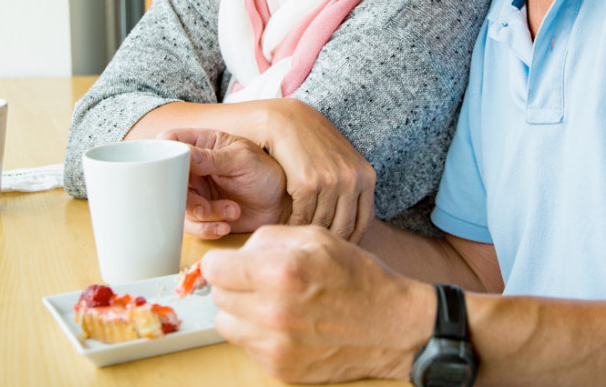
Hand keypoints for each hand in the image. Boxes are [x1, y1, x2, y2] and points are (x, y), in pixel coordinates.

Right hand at [158, 127, 290, 238]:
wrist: (282, 204)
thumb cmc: (267, 173)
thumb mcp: (242, 160)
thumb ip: (211, 158)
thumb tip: (182, 152)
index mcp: (203, 144)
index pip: (170, 141)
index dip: (164, 154)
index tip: (172, 171)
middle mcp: (196, 168)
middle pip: (168, 181)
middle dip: (186, 198)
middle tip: (205, 207)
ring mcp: (198, 192)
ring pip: (180, 207)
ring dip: (202, 216)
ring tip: (231, 212)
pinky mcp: (204, 214)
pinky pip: (193, 225)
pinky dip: (207, 228)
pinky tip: (226, 225)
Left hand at [201, 225, 431, 382]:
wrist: (392, 326)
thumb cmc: (358, 278)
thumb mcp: (317, 237)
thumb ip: (268, 239)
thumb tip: (236, 253)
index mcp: (280, 271)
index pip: (214, 268)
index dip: (222, 261)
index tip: (231, 263)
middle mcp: (273, 311)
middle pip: (217, 296)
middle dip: (234, 284)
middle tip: (260, 281)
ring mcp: (275, 345)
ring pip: (225, 324)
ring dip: (241, 312)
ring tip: (270, 303)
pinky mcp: (279, 368)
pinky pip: (246, 347)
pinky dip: (258, 334)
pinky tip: (285, 324)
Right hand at [259, 99, 376, 241]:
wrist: (285, 121)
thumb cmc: (312, 143)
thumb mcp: (342, 161)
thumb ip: (351, 187)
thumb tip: (355, 227)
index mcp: (366, 176)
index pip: (363, 222)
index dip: (351, 241)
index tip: (337, 250)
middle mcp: (352, 179)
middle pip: (343, 227)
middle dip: (329, 241)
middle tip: (315, 249)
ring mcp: (331, 181)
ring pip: (321, 223)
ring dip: (309, 233)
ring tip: (300, 240)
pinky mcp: (307, 182)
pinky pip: (302, 216)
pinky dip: (294, 225)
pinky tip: (287, 226)